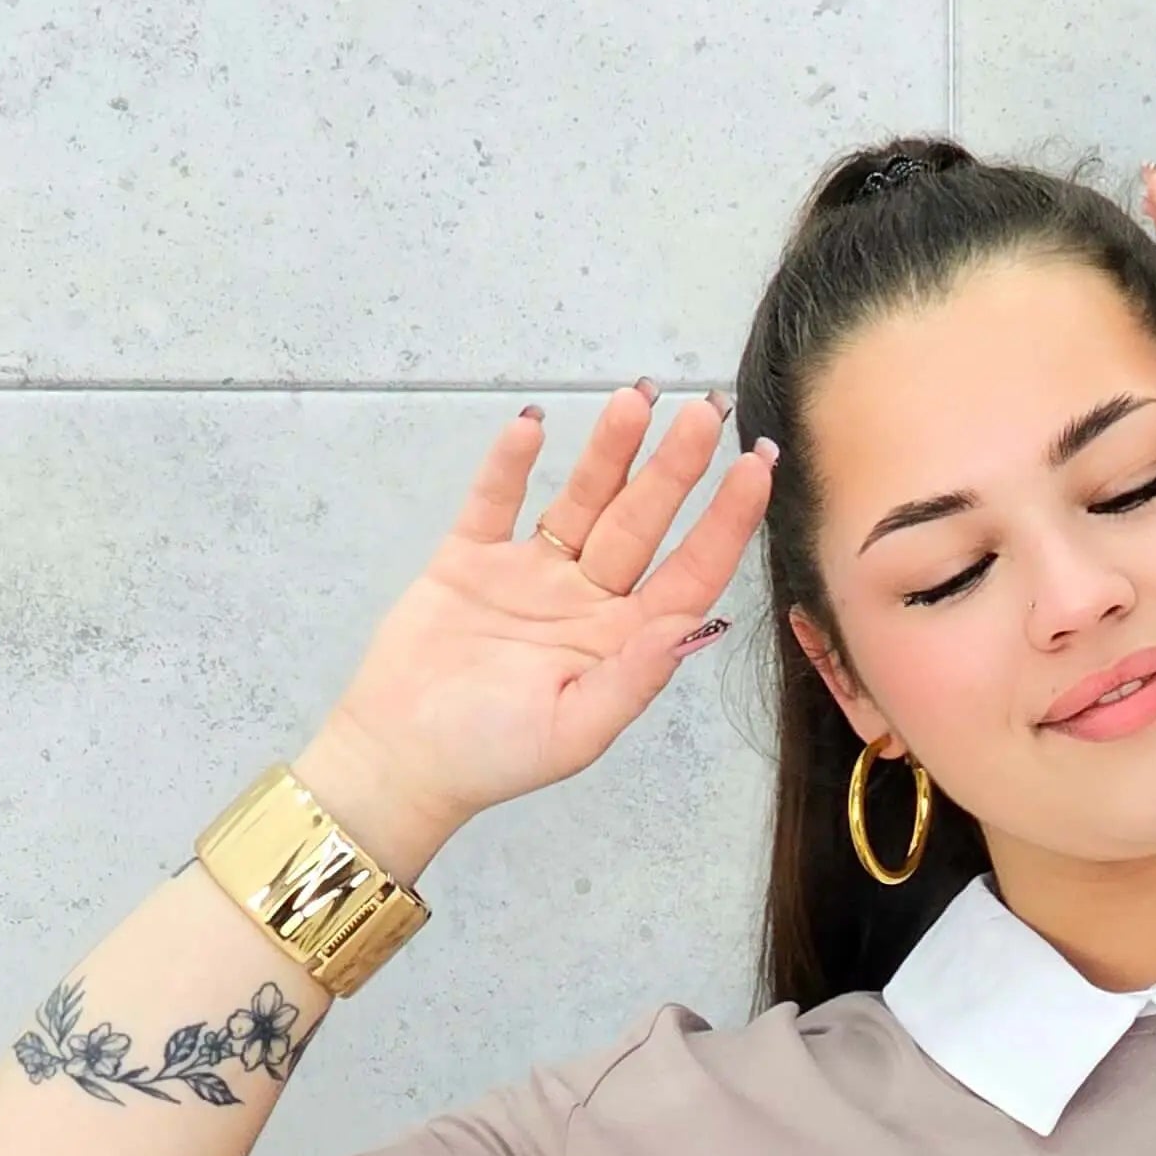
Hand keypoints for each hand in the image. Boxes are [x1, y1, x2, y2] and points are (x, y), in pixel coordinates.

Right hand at [313, 384, 777, 842]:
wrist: (400, 758)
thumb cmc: (492, 757)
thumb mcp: (576, 730)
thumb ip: (634, 678)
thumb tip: (692, 626)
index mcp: (621, 643)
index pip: (688, 574)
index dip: (725, 524)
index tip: (756, 470)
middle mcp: (585, 601)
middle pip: (641, 522)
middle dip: (674, 467)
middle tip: (705, 410)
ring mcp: (529, 575)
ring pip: (580, 500)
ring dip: (609, 451)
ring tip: (636, 397)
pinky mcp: (470, 560)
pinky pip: (495, 501)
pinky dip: (510, 465)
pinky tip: (534, 425)